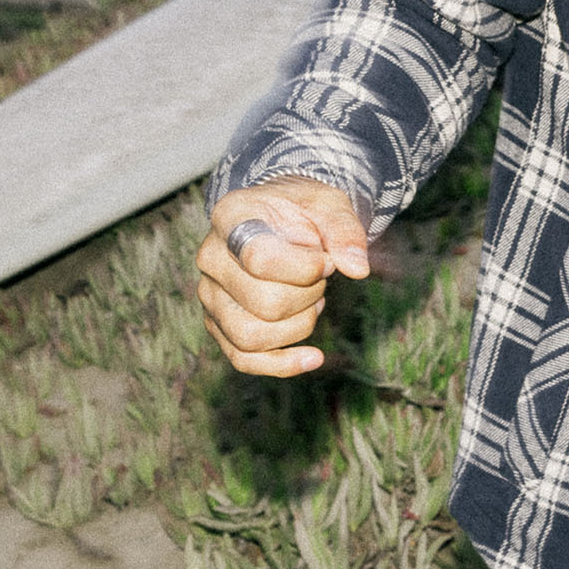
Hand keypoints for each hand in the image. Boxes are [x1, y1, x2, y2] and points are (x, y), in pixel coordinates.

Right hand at [197, 177, 370, 376]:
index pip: (260, 259)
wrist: (282, 218)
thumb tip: (357, 269)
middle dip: (309, 295)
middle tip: (321, 277)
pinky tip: (315, 358)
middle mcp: (211, 258)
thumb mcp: (329, 204)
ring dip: (299, 325)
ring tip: (314, 300)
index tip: (326, 259)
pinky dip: (281, 364)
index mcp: (231, 217)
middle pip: (263, 303)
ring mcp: (211, 295)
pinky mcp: (219, 324)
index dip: (305, 268)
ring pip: (250, 336)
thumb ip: (344, 231)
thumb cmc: (304, 209)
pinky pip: (243, 359)